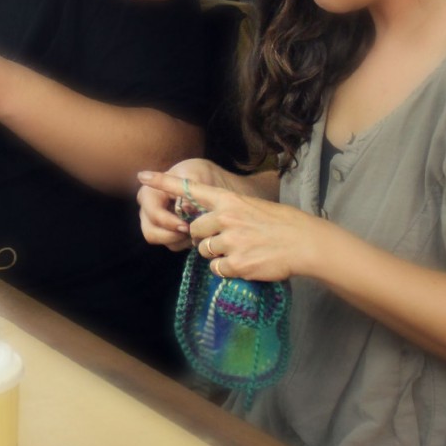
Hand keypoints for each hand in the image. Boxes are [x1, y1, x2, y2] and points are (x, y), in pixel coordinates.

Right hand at [136, 159, 250, 250]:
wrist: (212, 181)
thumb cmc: (200, 174)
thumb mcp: (197, 172)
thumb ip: (190, 187)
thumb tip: (184, 207)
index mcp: (150, 192)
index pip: (152, 212)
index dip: (167, 221)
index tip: (186, 225)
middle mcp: (148, 209)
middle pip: (151, 232)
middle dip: (172, 235)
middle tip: (191, 232)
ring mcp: (156, 223)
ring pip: (162, 241)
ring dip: (180, 239)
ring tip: (196, 230)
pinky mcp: (168, 233)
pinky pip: (173, 245)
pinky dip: (185, 242)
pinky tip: (197, 232)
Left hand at [140, 171, 322, 280]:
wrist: (303, 241)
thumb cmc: (277, 222)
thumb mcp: (248, 205)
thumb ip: (224, 210)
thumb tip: (202, 222)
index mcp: (227, 199)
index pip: (189, 188)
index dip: (163, 182)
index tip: (142, 176)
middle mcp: (225, 217)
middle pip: (194, 230)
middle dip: (204, 238)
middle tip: (227, 239)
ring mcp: (231, 240)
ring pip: (204, 251)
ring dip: (217, 254)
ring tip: (241, 250)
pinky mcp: (237, 263)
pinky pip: (217, 269)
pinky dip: (227, 270)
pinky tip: (245, 263)